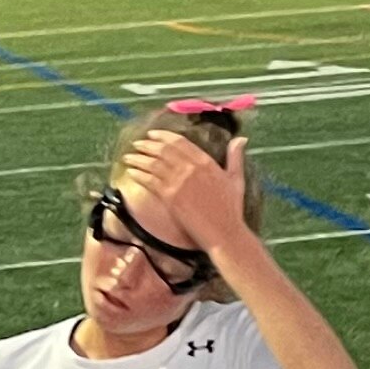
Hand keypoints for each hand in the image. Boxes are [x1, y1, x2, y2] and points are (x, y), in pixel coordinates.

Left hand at [123, 127, 253, 257]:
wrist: (225, 233)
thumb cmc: (232, 211)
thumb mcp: (236, 179)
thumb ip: (235, 158)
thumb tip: (241, 139)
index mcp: (206, 161)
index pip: (180, 142)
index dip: (163, 136)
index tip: (152, 134)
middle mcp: (191, 168)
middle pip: (163, 150)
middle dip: (147, 145)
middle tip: (137, 144)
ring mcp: (180, 182)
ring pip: (153, 163)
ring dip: (138, 158)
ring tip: (128, 157)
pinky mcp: (170, 197)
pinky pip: (150, 181)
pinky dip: (139, 174)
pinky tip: (131, 172)